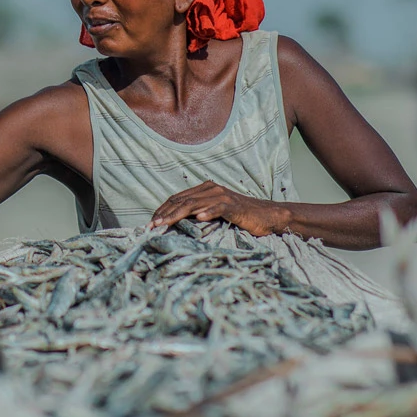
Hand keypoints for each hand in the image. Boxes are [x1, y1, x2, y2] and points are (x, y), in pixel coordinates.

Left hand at [151, 180, 292, 235]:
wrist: (266, 215)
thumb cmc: (240, 216)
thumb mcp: (215, 213)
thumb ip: (198, 212)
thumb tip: (178, 223)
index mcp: (204, 190)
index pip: (177, 198)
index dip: (162, 209)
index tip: (150, 222)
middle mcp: (211, 190)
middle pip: (182, 200)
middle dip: (164, 213)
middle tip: (151, 226)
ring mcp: (222, 196)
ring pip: (194, 204)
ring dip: (177, 215)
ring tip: (164, 224)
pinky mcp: (234, 206)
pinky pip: (218, 208)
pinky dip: (208, 213)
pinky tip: (198, 219)